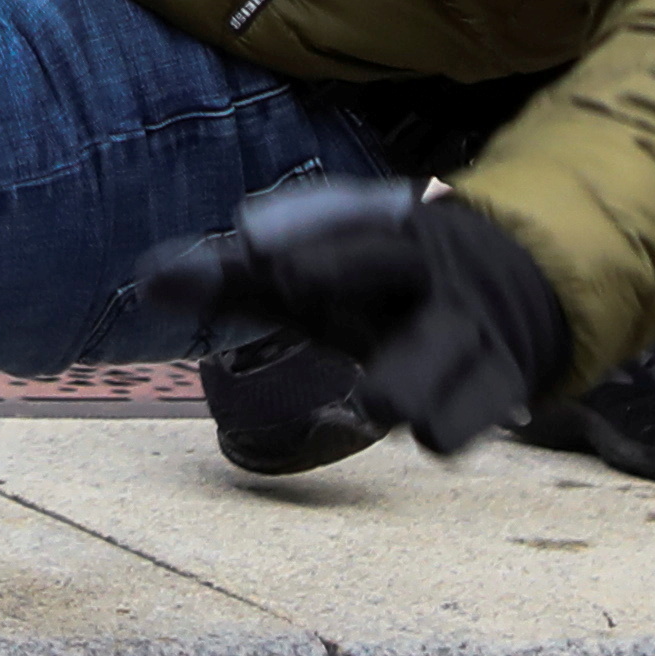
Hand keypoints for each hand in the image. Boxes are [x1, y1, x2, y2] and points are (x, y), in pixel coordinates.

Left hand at [130, 180, 569, 454]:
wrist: (510, 296)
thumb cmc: (379, 290)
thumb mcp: (314, 279)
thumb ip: (235, 282)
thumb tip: (145, 284)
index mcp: (374, 232)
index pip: (337, 223)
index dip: (301, 237)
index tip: (255, 247)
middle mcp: (417, 271)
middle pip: (386, 262)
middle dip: (342, 267)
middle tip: (293, 281)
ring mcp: (463, 329)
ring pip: (437, 347)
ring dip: (407, 376)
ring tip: (378, 404)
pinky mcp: (494, 385)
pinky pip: (476, 408)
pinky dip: (452, 421)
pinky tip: (431, 433)